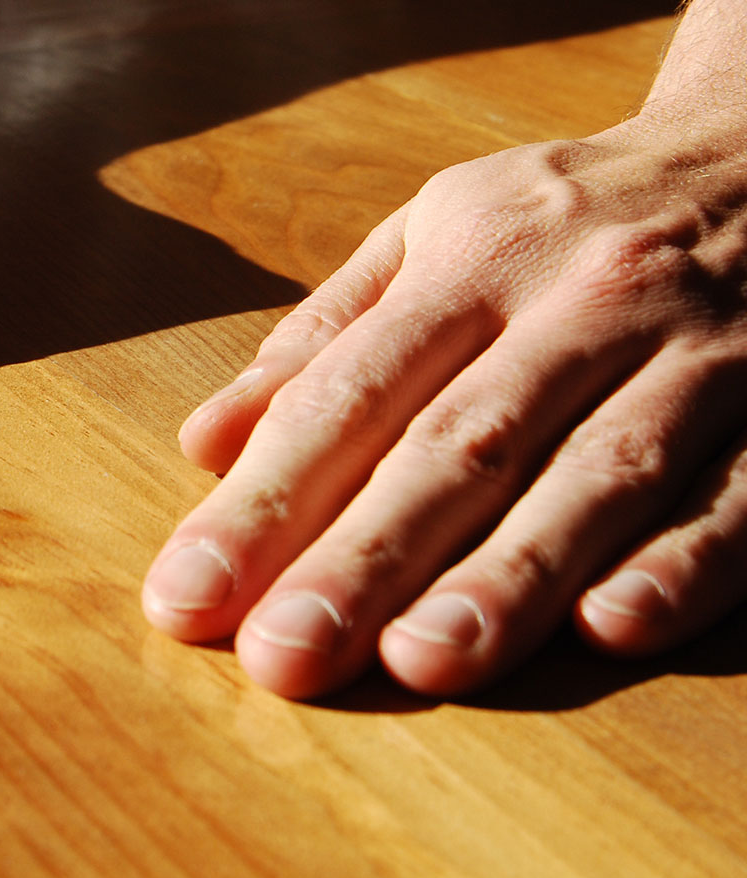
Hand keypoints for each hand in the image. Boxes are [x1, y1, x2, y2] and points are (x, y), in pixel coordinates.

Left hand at [144, 114, 746, 696]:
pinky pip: (740, 493)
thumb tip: (202, 443)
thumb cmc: (567, 216)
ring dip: (510, 573)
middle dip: (364, 556)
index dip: (263, 501)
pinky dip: (681, 559)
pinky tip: (613, 629)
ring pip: (596, 473)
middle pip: (459, 443)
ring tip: (422, 662)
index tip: (185, 597)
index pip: (346, 396)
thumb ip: (324, 336)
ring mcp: (700, 353)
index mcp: (473, 258)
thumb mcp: (436, 231)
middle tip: (282, 656)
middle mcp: (580, 300)